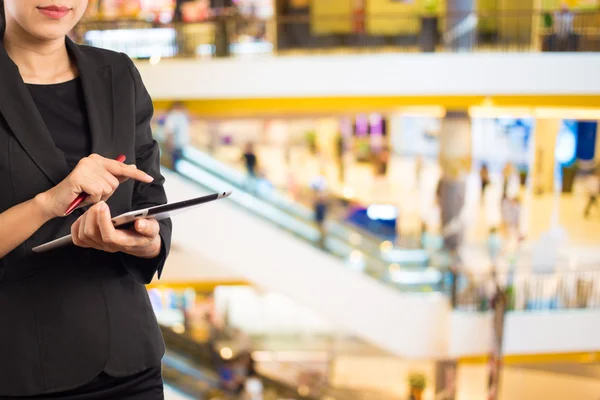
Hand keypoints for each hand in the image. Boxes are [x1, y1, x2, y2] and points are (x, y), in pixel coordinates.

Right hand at [38, 154, 153, 218]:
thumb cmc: (79, 194)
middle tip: (92, 193)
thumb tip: (133, 168)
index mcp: (98, 160)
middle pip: (116, 182)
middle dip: (107, 193)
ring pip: (108, 188)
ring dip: (99, 197)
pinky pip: (99, 192)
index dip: (137, 174)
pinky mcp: (80, 177)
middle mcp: (92, 160)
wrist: (56, 202)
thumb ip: (116, 176)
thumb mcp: (101, 185)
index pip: (122, 166)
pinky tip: (83, 196)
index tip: (149, 178)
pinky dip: (92, 199)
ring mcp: (85, 167)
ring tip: (87, 195)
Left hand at [71, 202, 160, 258]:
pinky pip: (78, 239)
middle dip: (92, 215)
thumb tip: (140, 224)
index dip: (103, 221)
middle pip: (92, 234)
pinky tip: (86, 216)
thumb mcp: (153, 229)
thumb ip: (149, 227)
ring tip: (95, 208)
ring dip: (85, 218)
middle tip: (100, 203)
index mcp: (125, 242)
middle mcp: (109, 246)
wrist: (140, 243)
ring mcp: (100, 246)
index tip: (104, 205)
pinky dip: (77, 226)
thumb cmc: (146, 233)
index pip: (109, 236)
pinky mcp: (93, 243)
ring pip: (83, 235)